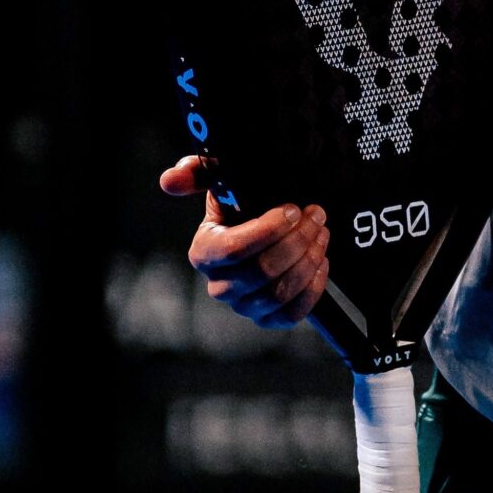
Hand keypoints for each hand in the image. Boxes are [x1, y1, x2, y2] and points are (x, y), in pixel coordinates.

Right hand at [159, 154, 329, 325]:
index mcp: (204, 252)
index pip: (234, 249)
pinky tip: (321, 261)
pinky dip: (313, 288)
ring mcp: (243, 306)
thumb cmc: (242, 206)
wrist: (267, 233)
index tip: (293, 209)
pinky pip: (292, 313)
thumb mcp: (221, 182)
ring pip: (279, 293)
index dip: (269, 231)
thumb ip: (196, 173)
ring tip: (321, 233)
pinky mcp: (268, 319)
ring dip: (308, 261)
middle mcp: (219, 285)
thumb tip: (170, 180)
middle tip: (316, 216)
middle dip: (297, 241)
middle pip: (262, 271)